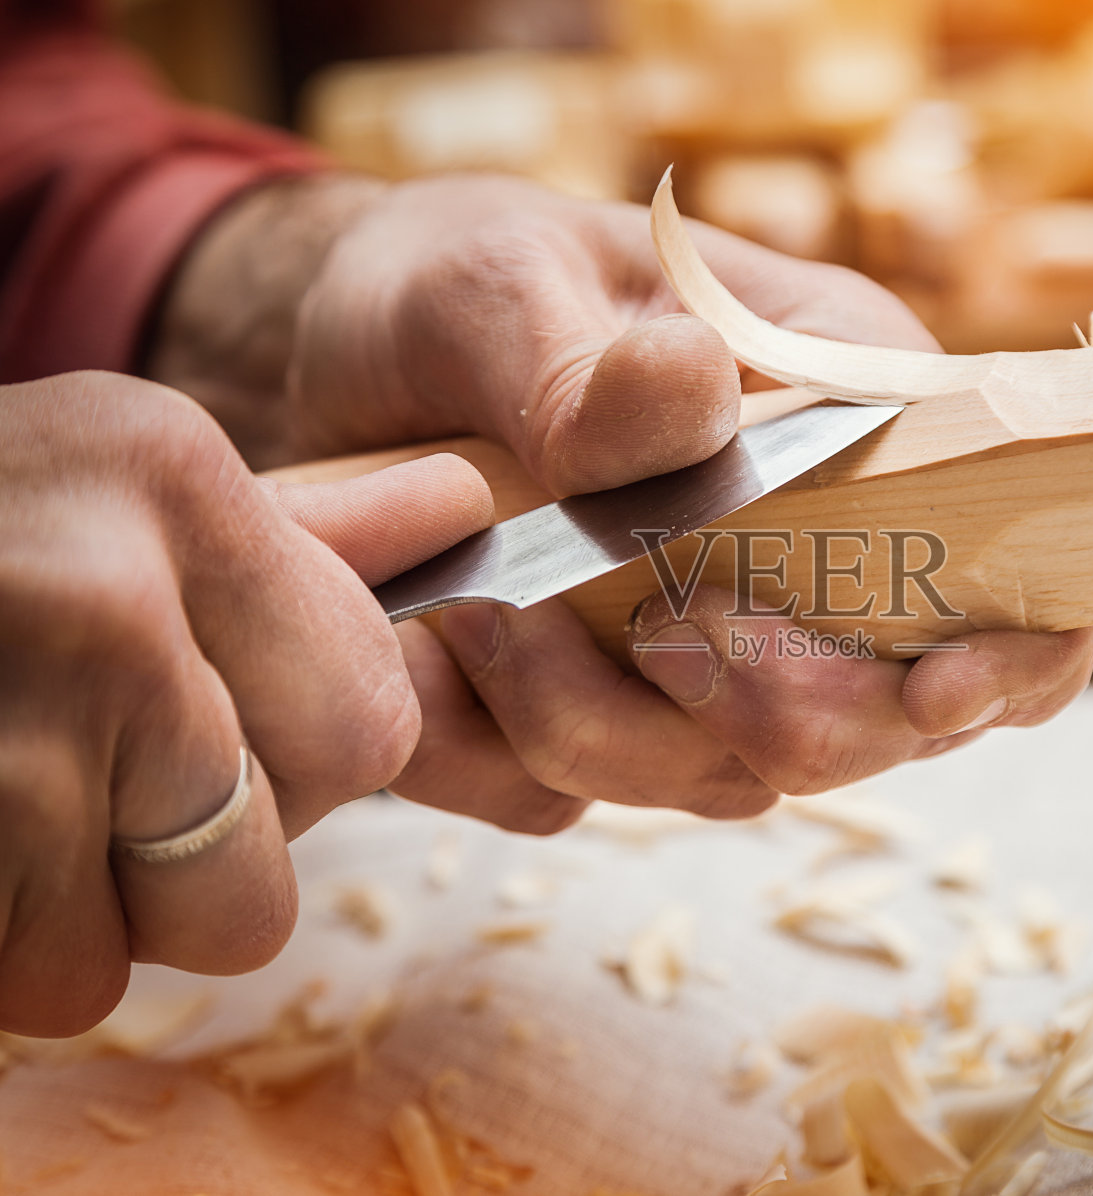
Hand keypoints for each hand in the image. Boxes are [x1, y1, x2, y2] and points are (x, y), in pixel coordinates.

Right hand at [0, 372, 490, 1034]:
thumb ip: (309, 533)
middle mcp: (95, 589)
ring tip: (0, 788)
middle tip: (84, 760)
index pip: (373, 724)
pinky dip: (3, 945)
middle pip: (277, 849)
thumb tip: (469, 501)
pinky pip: (45, 986)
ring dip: (83, 909)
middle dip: (201, 851)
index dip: (299, 760)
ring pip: (155, 947)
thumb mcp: (118, 495)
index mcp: (170, 474)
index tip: (207, 715)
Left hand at [151, 173, 1092, 830]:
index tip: (939, 689)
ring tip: (482, 623)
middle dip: (777, 712)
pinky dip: (497, 759)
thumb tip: (693, 394)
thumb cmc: (461, 289)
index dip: (1010, 653)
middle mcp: (807, 559)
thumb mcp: (506, 285)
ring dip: (606, 734)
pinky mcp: (602, 715)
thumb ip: (590, 360)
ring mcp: (709, 654)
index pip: (1006, 563)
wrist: (343, 360)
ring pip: (727, 778)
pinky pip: (576, 800)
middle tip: (654, 636)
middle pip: (879, 718)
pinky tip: (433, 669)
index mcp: (851, 427)